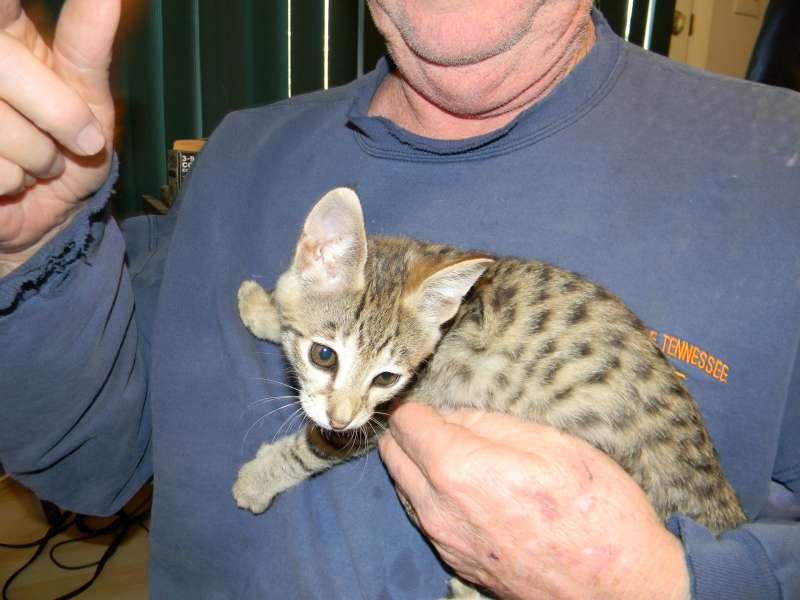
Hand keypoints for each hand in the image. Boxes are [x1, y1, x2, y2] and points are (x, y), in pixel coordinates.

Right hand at [0, 0, 119, 275]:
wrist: (47, 216)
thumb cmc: (70, 150)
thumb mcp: (89, 94)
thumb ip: (88, 41)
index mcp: (0, 30)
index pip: (2, 0)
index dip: (11, 1)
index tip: (33, 19)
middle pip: (2, 63)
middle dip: (57, 111)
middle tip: (81, 138)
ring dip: (37, 155)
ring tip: (38, 160)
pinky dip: (12, 182)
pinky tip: (10, 180)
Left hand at [378, 403, 689, 599]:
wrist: (620, 588)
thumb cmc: (597, 511)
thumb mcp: (553, 444)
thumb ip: (491, 423)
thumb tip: (455, 414)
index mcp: (460, 470)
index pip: (406, 422)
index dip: (422, 404)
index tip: (440, 399)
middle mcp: (440, 509)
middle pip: (393, 454)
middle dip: (411, 430)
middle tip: (447, 420)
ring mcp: (445, 540)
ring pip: (404, 485)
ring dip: (419, 462)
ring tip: (462, 451)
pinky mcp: (456, 560)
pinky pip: (424, 514)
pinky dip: (432, 492)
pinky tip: (470, 487)